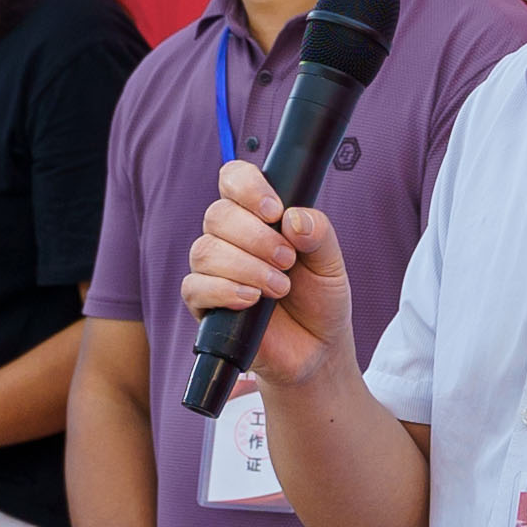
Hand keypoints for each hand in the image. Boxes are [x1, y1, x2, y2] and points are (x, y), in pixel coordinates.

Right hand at [181, 157, 351, 390]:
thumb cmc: (320, 299)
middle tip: (288, 261)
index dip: (248, 187)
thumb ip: (319, 234)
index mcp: (257, 216)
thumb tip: (294, 217)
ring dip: (246, 267)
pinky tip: (251, 301)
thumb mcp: (331, 263)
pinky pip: (195, 287)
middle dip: (256, 237)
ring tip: (279, 287)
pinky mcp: (204, 304)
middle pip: (218, 215)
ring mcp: (213, 270)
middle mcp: (230, 237)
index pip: (233, 178)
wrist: (317, 348)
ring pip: (205, 251)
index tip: (275, 211)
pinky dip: (225, 291)